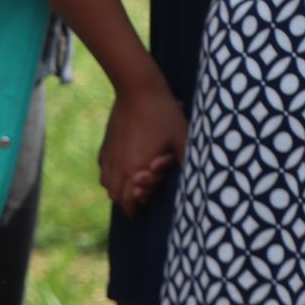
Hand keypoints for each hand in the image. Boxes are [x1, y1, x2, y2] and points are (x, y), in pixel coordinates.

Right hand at [99, 83, 185, 212]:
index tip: (138, 215)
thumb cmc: (164, 113)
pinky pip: (104, 167)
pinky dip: (111, 173)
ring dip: (117, 188)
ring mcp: (109, 155)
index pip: (128, 201)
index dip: (133, 211)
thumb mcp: (182, 138)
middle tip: (136, 202)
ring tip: (128, 186)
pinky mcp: (105, 145)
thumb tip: (200, 177)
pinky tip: (120, 168)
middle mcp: (118, 166)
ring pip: (107, 183)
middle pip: (115, 195)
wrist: (138, 89)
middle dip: (125, 201)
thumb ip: (188, 160)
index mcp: (136, 168)